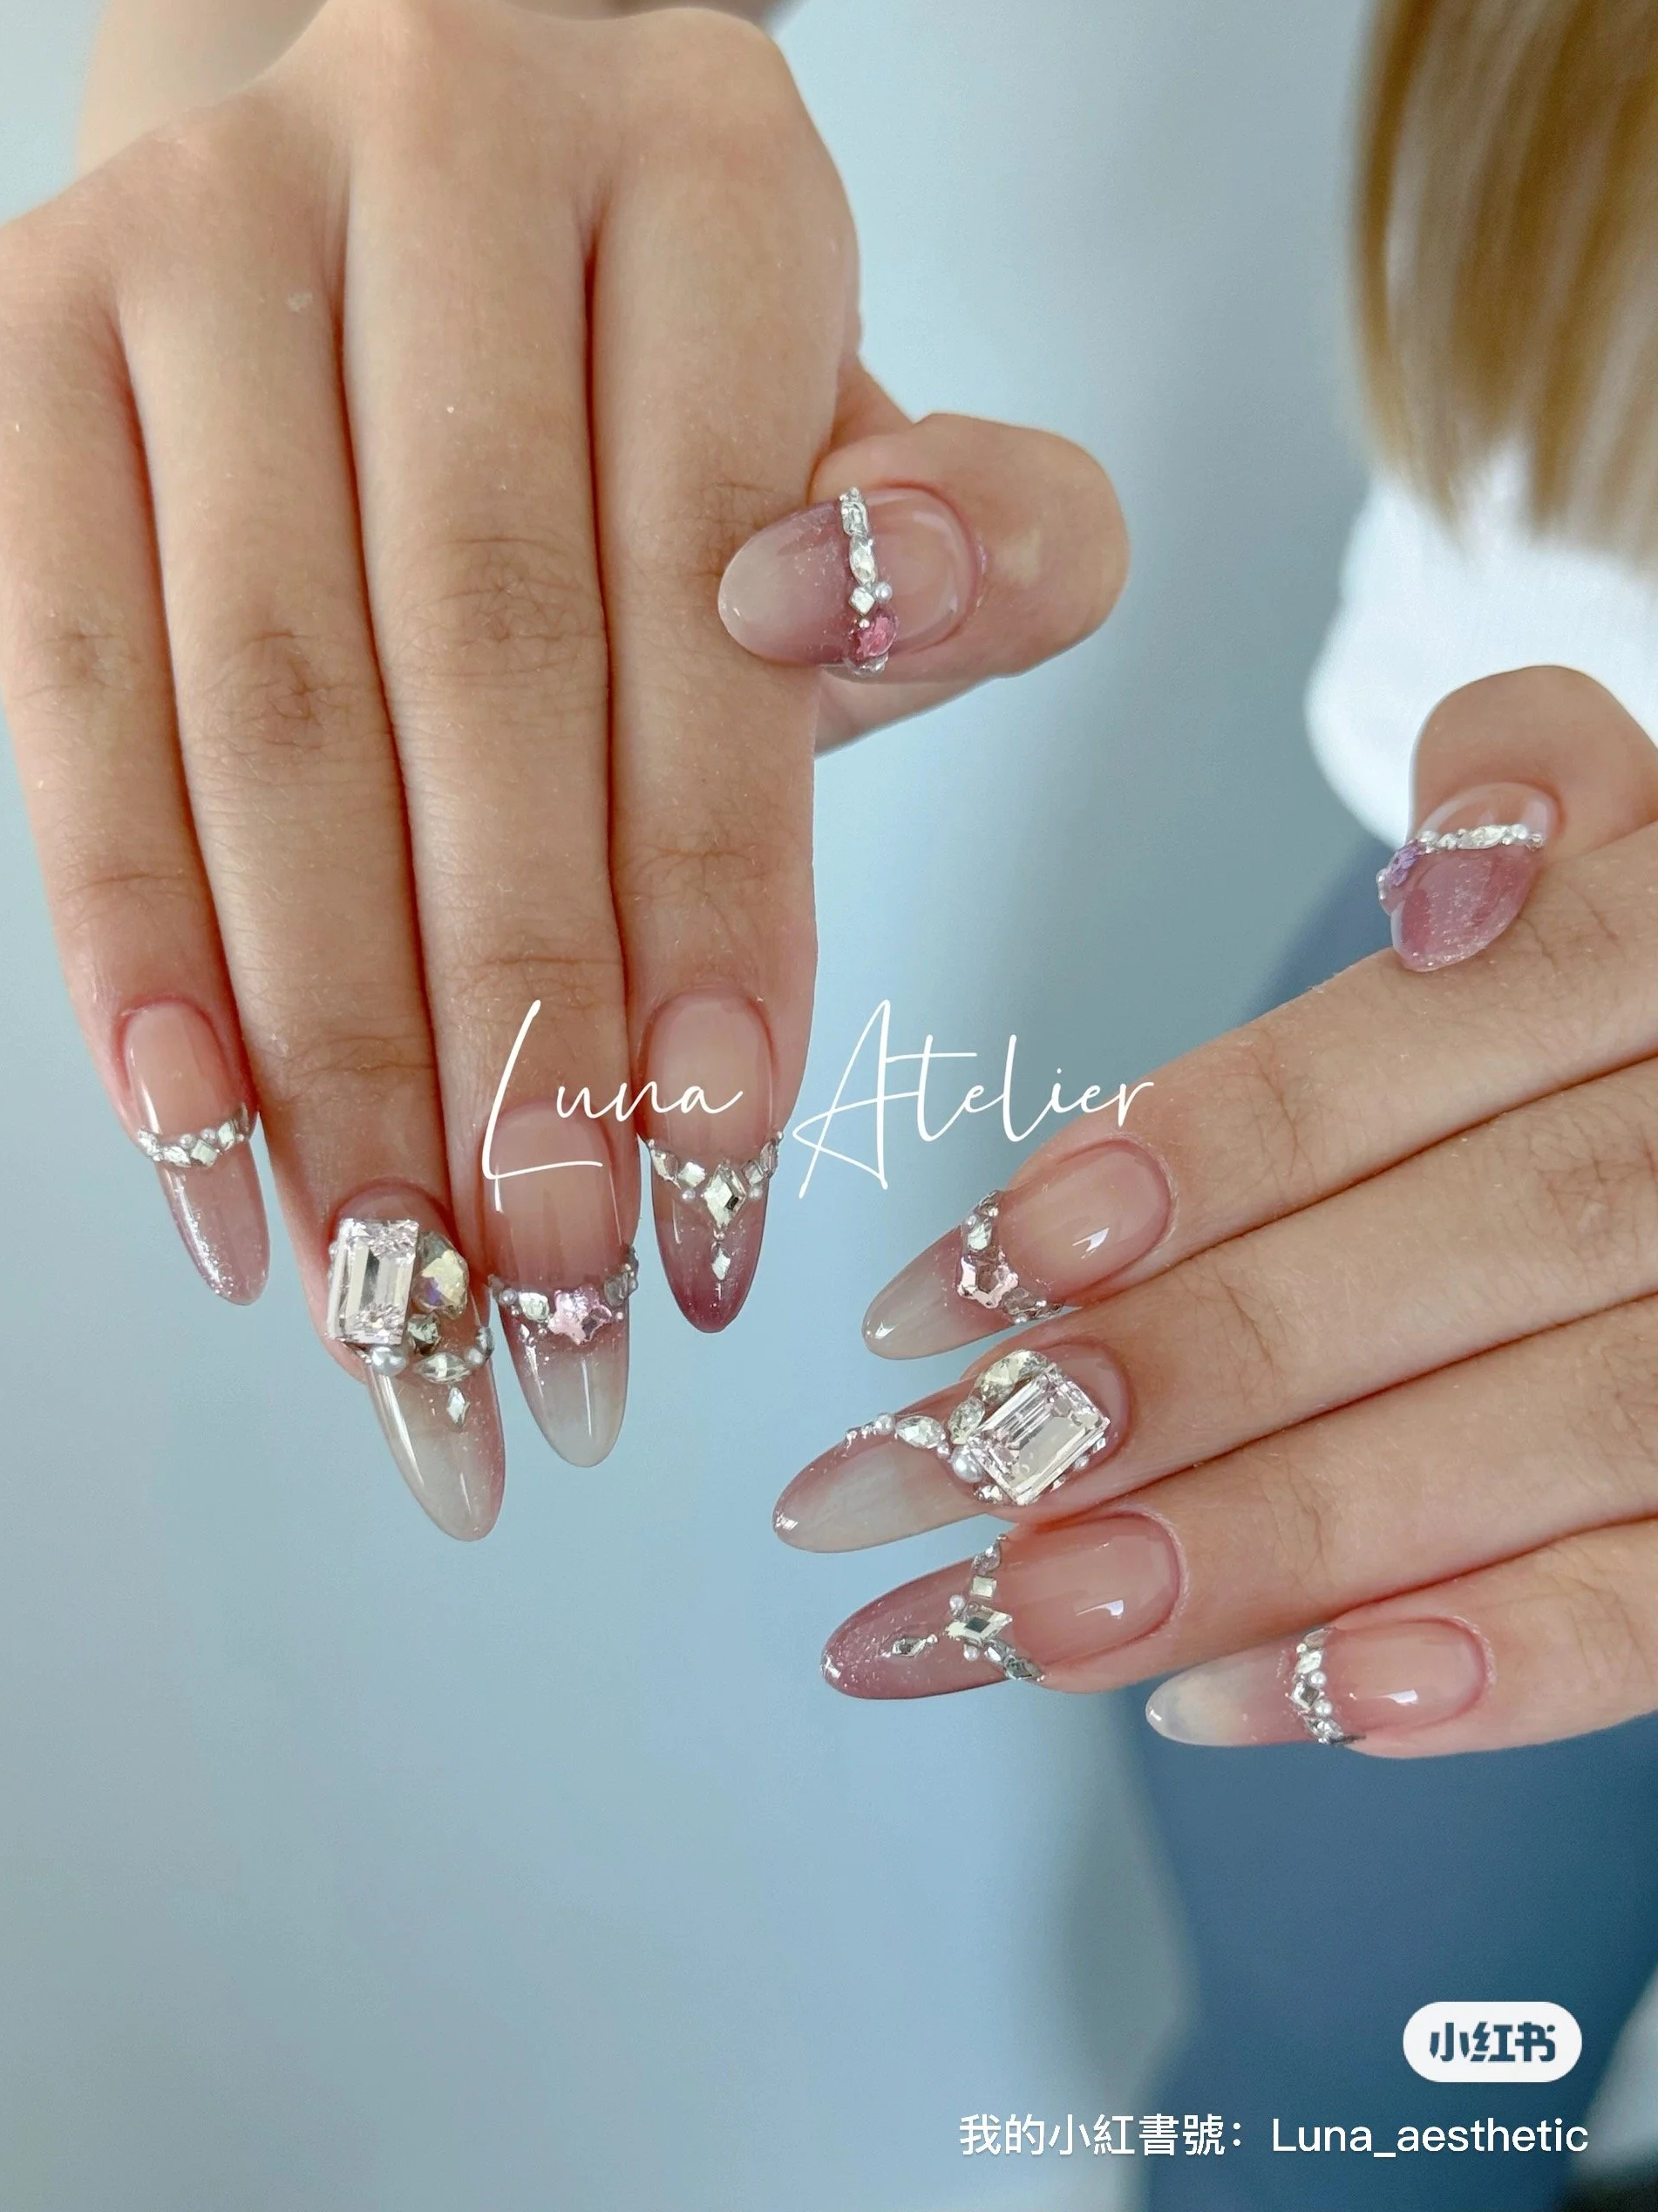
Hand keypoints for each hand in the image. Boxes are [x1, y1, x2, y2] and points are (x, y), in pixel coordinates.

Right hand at [0, 0, 1122, 1534]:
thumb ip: (986, 551)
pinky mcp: (22, 337)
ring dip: (327, 1033)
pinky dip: (133, 935)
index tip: (716, 1148)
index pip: (710, 565)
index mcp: (704, 163)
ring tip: (396, 1280)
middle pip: (474, 649)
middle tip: (554, 1274)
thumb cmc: (686, 434)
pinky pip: (61, 677)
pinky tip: (204, 1145)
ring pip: (261, 695)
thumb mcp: (888, 478)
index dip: (714, 876)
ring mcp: (201, 226)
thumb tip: (855, 586)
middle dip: (513, 1007)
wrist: (418, 271)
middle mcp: (441, 135)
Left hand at [787, 665, 1657, 1756]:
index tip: (949, 1289)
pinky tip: (1233, 1704)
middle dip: (1176, 1375)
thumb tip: (1441, 887)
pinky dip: (1476, 1667)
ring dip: (1267, 1542)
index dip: (1181, 1159)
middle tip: (915, 1479)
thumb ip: (1531, 797)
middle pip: (1463, 1253)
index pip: (1416, 1041)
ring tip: (1025, 1617)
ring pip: (1550, 1433)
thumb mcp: (1631, 842)